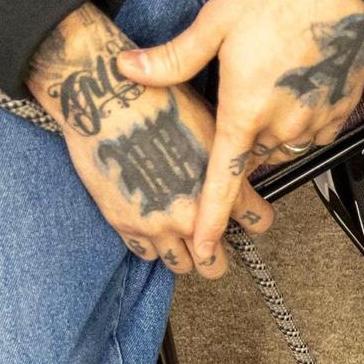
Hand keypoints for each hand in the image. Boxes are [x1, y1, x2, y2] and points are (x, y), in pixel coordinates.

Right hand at [26, 4, 272, 278]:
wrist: (105, 97)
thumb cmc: (158, 98)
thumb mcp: (209, 120)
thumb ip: (224, 157)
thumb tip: (235, 170)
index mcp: (222, 188)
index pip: (258, 222)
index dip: (254, 217)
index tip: (246, 214)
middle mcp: (193, 215)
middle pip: (215, 265)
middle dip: (214, 253)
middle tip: (208, 238)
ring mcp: (158, 225)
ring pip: (181, 266)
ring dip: (183, 254)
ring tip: (178, 235)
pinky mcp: (127, 224)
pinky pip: (147, 254)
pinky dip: (152, 245)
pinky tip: (152, 225)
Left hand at [116, 0, 363, 265]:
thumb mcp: (217, 20)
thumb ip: (174, 57)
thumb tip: (129, 70)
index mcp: (245, 111)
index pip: (222, 181)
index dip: (211, 219)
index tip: (204, 245)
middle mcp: (280, 127)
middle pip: (251, 159)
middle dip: (241, 141)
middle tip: (241, 98)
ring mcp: (312, 124)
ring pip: (281, 147)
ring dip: (270, 131)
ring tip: (270, 84)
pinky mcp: (337, 115)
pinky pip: (311, 135)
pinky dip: (300, 120)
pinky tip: (297, 85)